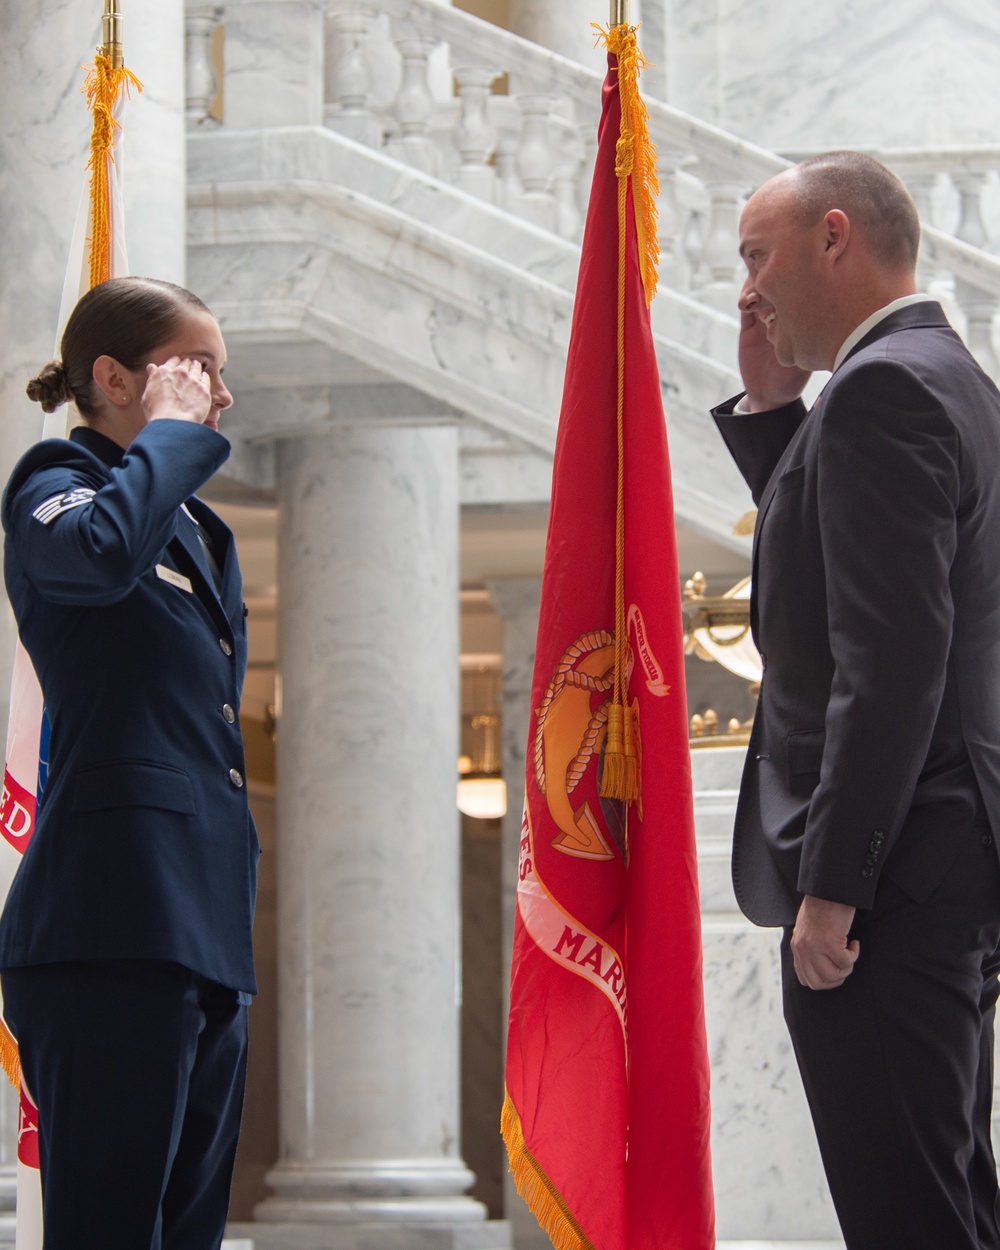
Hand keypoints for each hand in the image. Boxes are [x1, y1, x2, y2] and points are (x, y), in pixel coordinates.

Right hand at [141, 357, 211, 425]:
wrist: (174, 424)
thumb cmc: (158, 413)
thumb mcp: (147, 395)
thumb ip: (152, 379)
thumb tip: (151, 367)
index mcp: (163, 373)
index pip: (172, 361)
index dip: (175, 363)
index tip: (177, 365)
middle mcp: (179, 373)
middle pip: (185, 363)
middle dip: (187, 364)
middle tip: (188, 367)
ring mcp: (192, 380)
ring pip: (196, 368)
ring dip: (196, 367)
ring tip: (197, 369)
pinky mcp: (203, 390)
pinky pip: (206, 378)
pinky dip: (204, 376)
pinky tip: (204, 377)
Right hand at [737, 277, 810, 411]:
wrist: (770, 394)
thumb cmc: (795, 378)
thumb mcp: (809, 355)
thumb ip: (812, 334)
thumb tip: (829, 313)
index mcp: (805, 313)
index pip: (803, 283)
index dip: (799, 272)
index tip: (798, 270)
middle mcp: (787, 309)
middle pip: (781, 280)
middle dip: (776, 274)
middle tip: (774, 276)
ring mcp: (767, 315)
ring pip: (761, 288)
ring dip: (757, 286)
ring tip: (757, 296)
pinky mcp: (749, 324)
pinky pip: (746, 305)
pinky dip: (745, 300)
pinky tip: (747, 303)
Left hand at [790, 894, 858, 989]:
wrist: (828, 889)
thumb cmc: (822, 907)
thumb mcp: (808, 930)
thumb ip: (809, 949)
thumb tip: (819, 968)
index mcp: (797, 947)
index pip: (805, 979)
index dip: (823, 981)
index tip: (834, 971)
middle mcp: (802, 949)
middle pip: (819, 983)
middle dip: (837, 979)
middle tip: (845, 965)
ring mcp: (815, 946)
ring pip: (834, 975)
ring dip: (847, 967)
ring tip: (849, 952)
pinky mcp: (830, 942)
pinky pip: (846, 962)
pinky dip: (854, 954)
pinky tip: (854, 943)